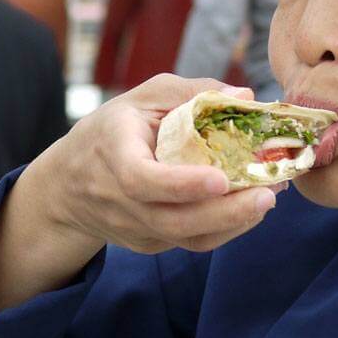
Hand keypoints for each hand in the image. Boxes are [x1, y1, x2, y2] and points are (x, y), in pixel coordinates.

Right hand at [35, 73, 283, 256]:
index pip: (142, 181)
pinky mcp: (150, 244)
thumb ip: (191, 93)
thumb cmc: (114, 130)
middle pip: (172, 221)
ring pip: (187, 238)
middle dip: (224, 213)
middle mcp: (120, 201)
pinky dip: (226, 228)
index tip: (221, 178)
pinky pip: (192, 242)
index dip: (182, 184)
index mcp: (112, 157)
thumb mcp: (142, 99)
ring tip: (269, 197)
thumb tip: (245, 95)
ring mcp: (135, 229)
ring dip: (234, 222)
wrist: (69, 184)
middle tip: (267, 194)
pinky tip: (251, 207)